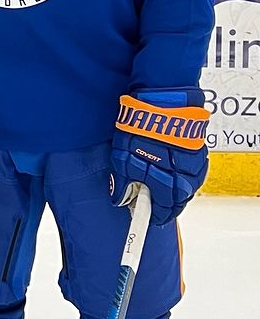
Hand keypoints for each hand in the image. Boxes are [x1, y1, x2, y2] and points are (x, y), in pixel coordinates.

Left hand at [110, 88, 208, 225]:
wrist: (162, 101)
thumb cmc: (142, 128)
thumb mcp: (122, 158)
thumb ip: (123, 182)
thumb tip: (119, 197)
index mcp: (168, 184)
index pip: (162, 211)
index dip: (152, 215)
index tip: (144, 217)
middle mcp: (186, 178)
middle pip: (176, 200)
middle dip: (162, 201)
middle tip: (147, 196)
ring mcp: (195, 165)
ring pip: (185, 186)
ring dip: (172, 186)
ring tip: (155, 176)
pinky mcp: (200, 151)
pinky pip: (190, 170)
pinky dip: (179, 172)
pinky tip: (168, 165)